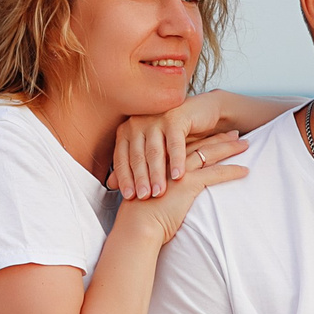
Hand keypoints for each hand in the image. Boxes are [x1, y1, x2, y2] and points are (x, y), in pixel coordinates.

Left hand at [110, 89, 239, 199]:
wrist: (202, 115)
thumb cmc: (176, 136)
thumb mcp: (153, 152)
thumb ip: (133, 166)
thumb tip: (111, 185)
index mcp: (128, 131)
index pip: (122, 158)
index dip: (125, 179)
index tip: (130, 197)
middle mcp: (138, 123)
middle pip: (137, 156)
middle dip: (140, 179)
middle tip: (144, 198)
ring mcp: (156, 119)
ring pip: (154, 152)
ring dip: (156, 174)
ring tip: (159, 192)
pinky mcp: (176, 118)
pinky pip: (175, 144)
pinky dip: (176, 161)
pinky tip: (178, 176)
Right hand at [115, 135, 247, 244]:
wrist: (136, 226)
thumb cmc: (139, 216)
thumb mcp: (148, 194)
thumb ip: (159, 187)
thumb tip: (166, 193)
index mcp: (160, 160)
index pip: (186, 144)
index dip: (203, 138)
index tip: (216, 134)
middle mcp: (169, 160)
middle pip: (200, 144)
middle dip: (220, 138)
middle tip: (236, 133)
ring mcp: (179, 169)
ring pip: (210, 153)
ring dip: (230, 148)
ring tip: (246, 144)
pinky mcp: (188, 182)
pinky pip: (216, 173)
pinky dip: (232, 171)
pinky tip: (246, 170)